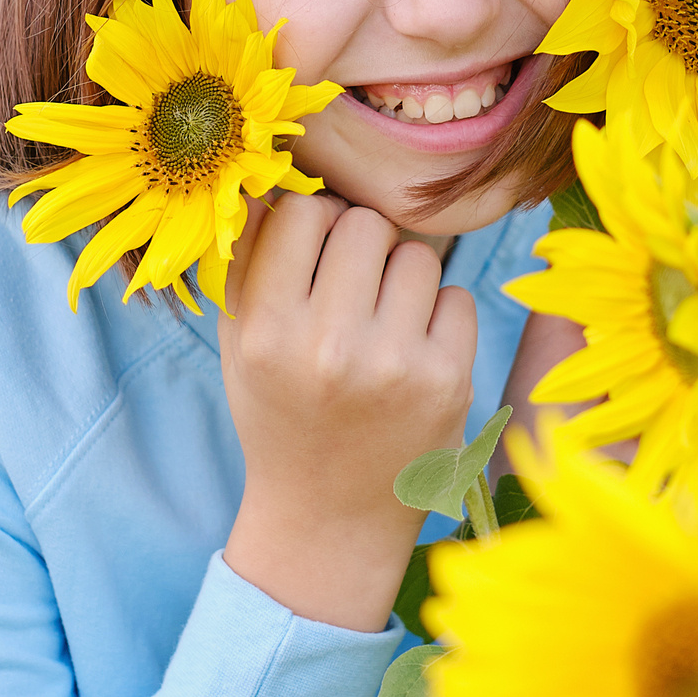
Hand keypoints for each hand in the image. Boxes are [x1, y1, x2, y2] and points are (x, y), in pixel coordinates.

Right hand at [218, 193, 479, 630]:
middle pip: (365, 223)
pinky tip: (414, 354)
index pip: (302, 212)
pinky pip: (457, 296)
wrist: (330, 518)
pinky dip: (439, 317)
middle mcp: (327, 346)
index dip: (312, 225)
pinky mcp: (447, 382)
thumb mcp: (240, 344)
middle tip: (352, 290)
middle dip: (360, 247)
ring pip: (416, 255)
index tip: (313, 255)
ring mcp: (394, 365)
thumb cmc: (282, 414)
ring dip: (402, 279)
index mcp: (266, 332)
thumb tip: (272, 178)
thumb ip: (247, 260)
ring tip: (382, 325)